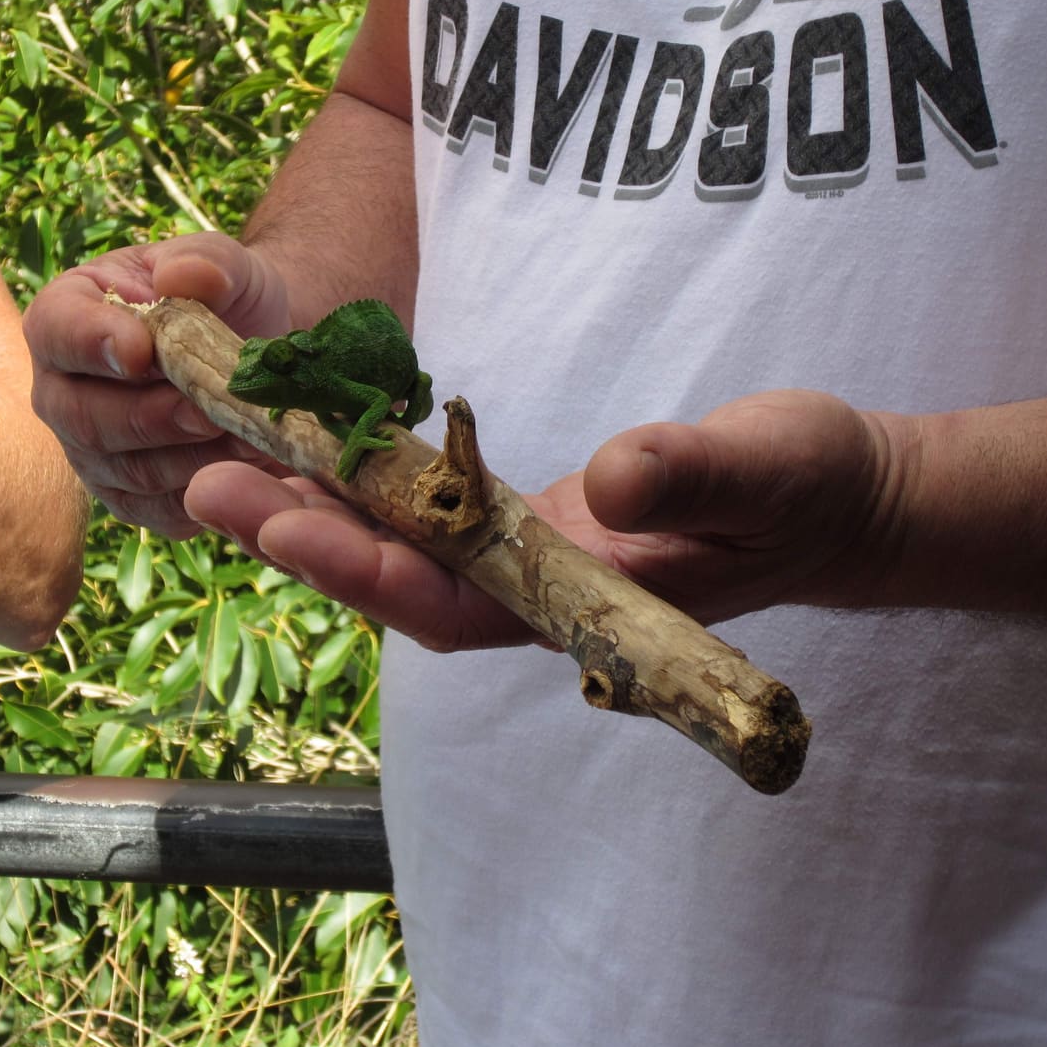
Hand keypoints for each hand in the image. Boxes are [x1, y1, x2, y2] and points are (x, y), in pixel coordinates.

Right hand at [23, 232, 296, 536]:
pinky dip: (205, 492)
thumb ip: (207, 262)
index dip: (94, 343)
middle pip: (85, 418)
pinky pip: (158, 511)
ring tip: (246, 438)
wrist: (251, 355)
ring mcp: (91, 453)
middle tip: (211, 410)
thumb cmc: (223, 300)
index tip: (141, 350)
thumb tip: (184, 278)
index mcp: (65, 317)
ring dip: (191, 458)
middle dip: (153, 417)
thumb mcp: (225, 266)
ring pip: (128, 471)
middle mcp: (61, 392)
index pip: (58, 332)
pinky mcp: (130, 499)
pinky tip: (246, 469)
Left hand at [184, 389, 902, 648]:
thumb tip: (610, 481)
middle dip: (305, 535)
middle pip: (400, 578)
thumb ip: (696, 476)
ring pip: (404, 547)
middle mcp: (539, 594)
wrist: (838, 501)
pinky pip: (432, 510)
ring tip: (232, 454)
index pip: (453, 603)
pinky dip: (370, 481)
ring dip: (319, 506)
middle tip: (208, 481)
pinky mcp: (529, 522)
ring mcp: (530, 561)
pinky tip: (316, 443)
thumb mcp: (772, 466)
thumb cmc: (814, 486)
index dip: (364, 568)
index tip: (281, 519)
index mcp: (586, 601)